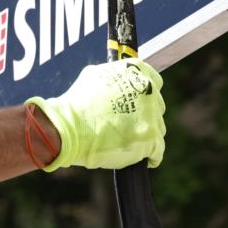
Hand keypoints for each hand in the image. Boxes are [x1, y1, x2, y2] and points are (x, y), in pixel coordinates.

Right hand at [27, 58, 165, 171]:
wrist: (69, 127)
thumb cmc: (77, 103)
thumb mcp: (95, 76)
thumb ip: (115, 77)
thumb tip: (121, 80)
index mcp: (135, 71)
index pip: (154, 82)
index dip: (145, 95)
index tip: (138, 104)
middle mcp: (147, 89)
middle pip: (157, 106)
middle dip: (145, 115)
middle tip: (128, 124)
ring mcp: (150, 114)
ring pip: (158, 128)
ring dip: (146, 134)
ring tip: (127, 140)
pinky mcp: (150, 137)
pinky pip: (158, 151)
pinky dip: (150, 155)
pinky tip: (141, 156)